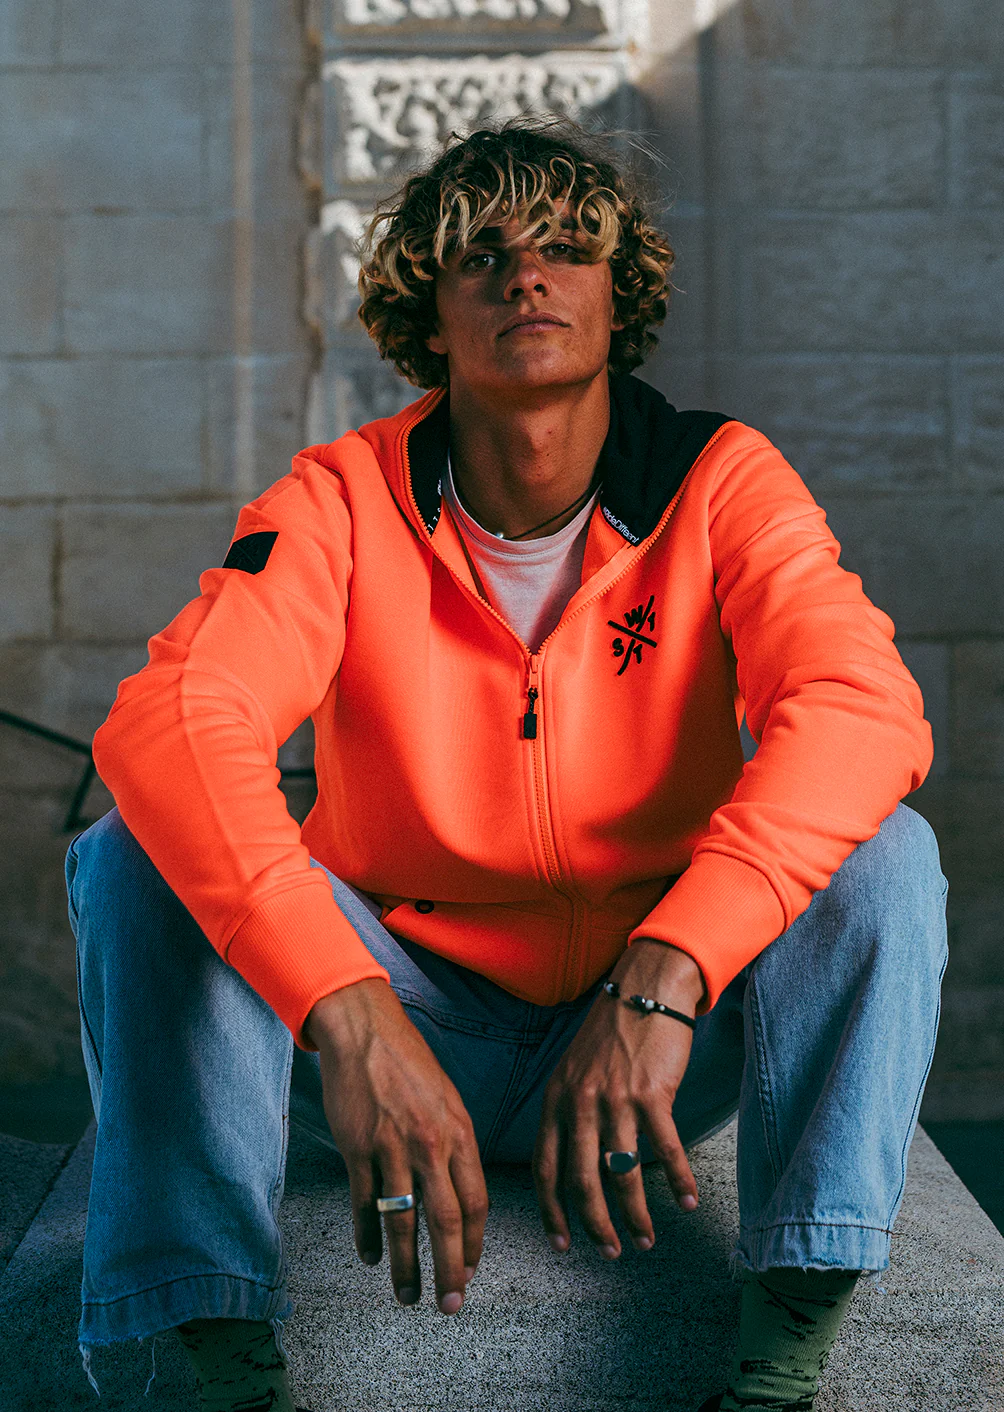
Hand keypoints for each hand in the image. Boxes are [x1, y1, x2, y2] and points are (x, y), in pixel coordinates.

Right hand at [305, 979, 489, 1313]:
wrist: (365, 1030)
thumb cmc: (409, 1064)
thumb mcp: (448, 1099)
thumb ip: (456, 1145)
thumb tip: (461, 1193)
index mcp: (459, 1132)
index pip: (477, 1202)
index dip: (475, 1244)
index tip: (471, 1270)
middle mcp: (431, 1143)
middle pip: (446, 1221)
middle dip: (450, 1271)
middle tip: (450, 1304)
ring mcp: (392, 1147)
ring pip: (403, 1221)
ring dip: (406, 1266)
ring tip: (407, 1294)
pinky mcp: (357, 1148)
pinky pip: (364, 1204)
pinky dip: (368, 1236)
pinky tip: (371, 1256)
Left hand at [532, 941, 703, 1258]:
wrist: (646, 987)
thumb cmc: (613, 1031)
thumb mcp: (574, 1067)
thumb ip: (570, 1110)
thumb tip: (574, 1162)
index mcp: (556, 1098)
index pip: (545, 1167)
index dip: (552, 1211)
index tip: (561, 1243)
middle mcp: (580, 1101)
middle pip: (581, 1180)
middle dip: (595, 1225)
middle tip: (611, 1252)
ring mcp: (615, 1097)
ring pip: (620, 1171)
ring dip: (635, 1214)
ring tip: (647, 1239)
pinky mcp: (652, 1093)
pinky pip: (664, 1148)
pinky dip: (677, 1180)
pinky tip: (687, 1201)